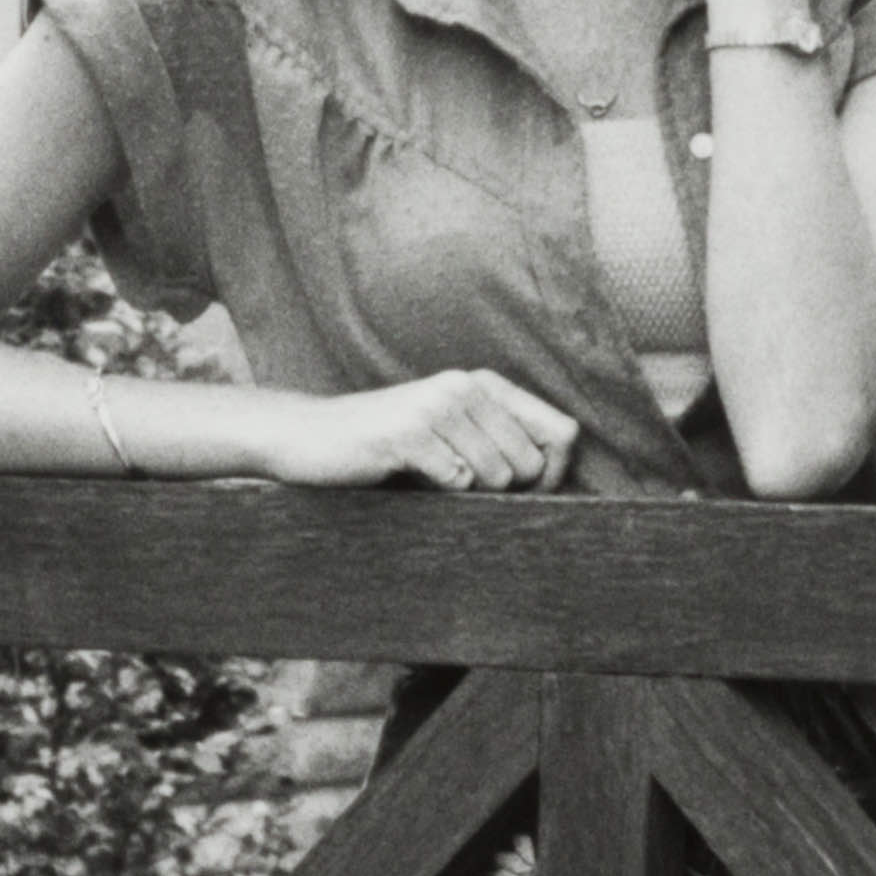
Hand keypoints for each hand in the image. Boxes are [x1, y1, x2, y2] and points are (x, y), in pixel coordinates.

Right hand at [271, 371, 580, 494]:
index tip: (524, 490)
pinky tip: (409, 471)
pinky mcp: (409, 432)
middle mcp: (465, 386)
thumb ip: (501, 441)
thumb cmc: (389, 445)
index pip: (563, 431)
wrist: (311, 436)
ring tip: (429, 472)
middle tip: (459, 480)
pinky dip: (437, 489)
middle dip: (505, 488)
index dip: (552, 472)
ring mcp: (436, 406)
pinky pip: (456, 480)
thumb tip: (556, 476)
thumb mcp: (452, 433)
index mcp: (484, 384)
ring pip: (496, 475)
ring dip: (466, 490)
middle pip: (531, 462)